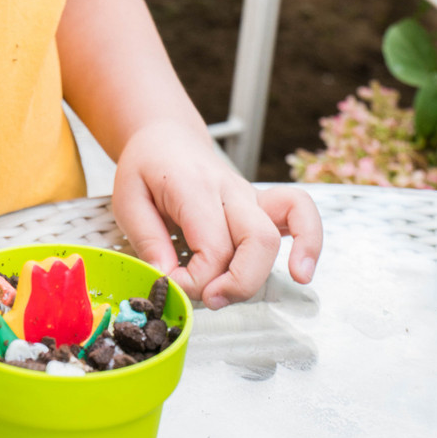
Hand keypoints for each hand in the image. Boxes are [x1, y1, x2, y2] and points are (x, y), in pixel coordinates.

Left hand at [111, 119, 322, 306]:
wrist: (166, 138)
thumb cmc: (147, 166)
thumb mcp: (127, 199)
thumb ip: (147, 241)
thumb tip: (167, 280)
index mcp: (194, 187)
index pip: (213, 247)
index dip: (195, 281)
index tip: (171, 284)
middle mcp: (230, 189)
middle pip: (255, 241)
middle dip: (236, 284)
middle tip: (206, 299)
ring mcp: (250, 195)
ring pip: (277, 235)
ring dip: (262, 274)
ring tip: (237, 295)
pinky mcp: (262, 204)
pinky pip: (300, 214)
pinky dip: (309, 242)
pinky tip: (301, 271)